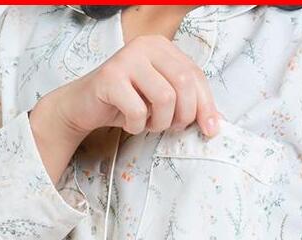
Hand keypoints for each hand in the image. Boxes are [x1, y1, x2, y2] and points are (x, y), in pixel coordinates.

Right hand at [29, 34, 219, 183]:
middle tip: (171, 127)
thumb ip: (187, 104)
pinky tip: (130, 123)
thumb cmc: (127, 102)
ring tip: (148, 124)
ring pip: (164, 98)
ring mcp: (126, 59)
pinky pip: (138, 110)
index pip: (196, 76)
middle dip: (183, 115)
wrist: (85, 106)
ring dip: (159, 123)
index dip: (206, 106)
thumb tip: (216, 124)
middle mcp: (146, 47)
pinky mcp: (109, 77)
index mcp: (163, 48)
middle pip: (184, 84)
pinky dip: (137, 126)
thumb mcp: (161, 101)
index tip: (210, 130)